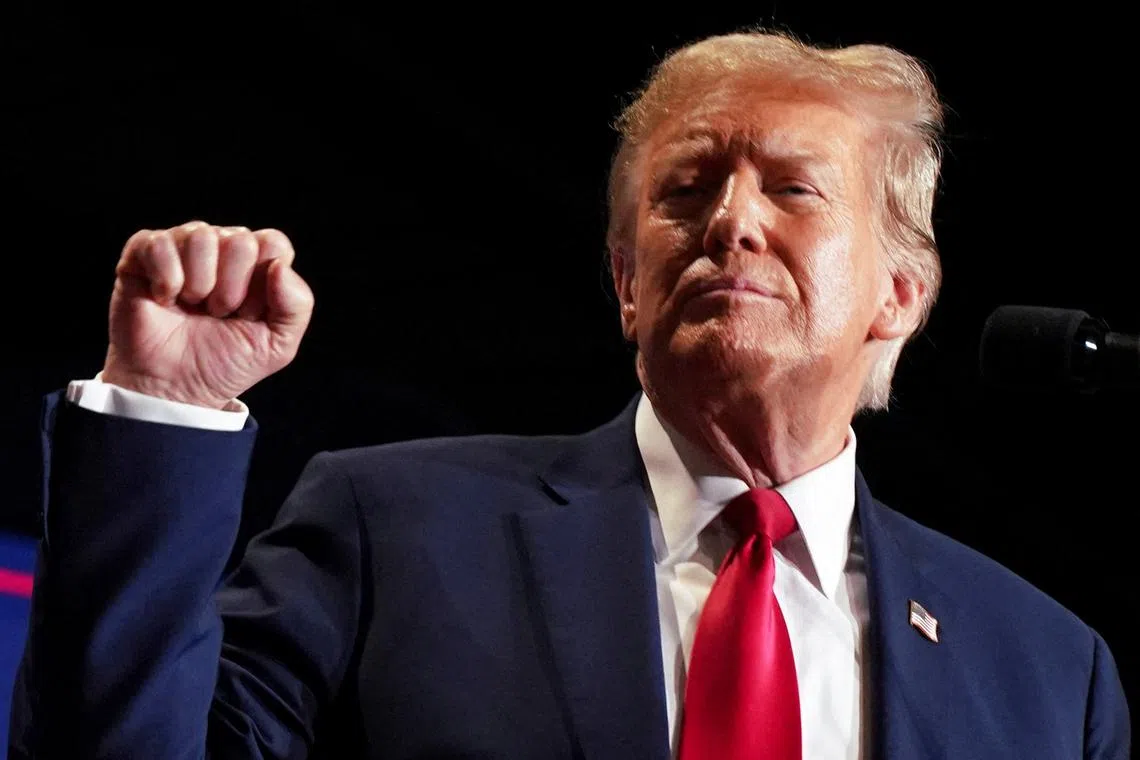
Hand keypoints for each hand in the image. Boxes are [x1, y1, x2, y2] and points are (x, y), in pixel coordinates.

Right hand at [101, 221, 314, 409]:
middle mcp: (221, 247)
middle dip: (231, 289)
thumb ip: (297, 306)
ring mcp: (183, 246)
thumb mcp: (277, 345)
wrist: (174, 388)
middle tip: (217, 313)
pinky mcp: (143, 252)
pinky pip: (160, 244)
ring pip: (201, 236)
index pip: (274, 243)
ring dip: (199, 284)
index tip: (249, 314)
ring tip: (192, 307)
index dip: (263, 285)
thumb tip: (279, 266)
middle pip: (240, 240)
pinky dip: (166, 280)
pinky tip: (164, 299)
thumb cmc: (223, 363)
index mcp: (256, 264)